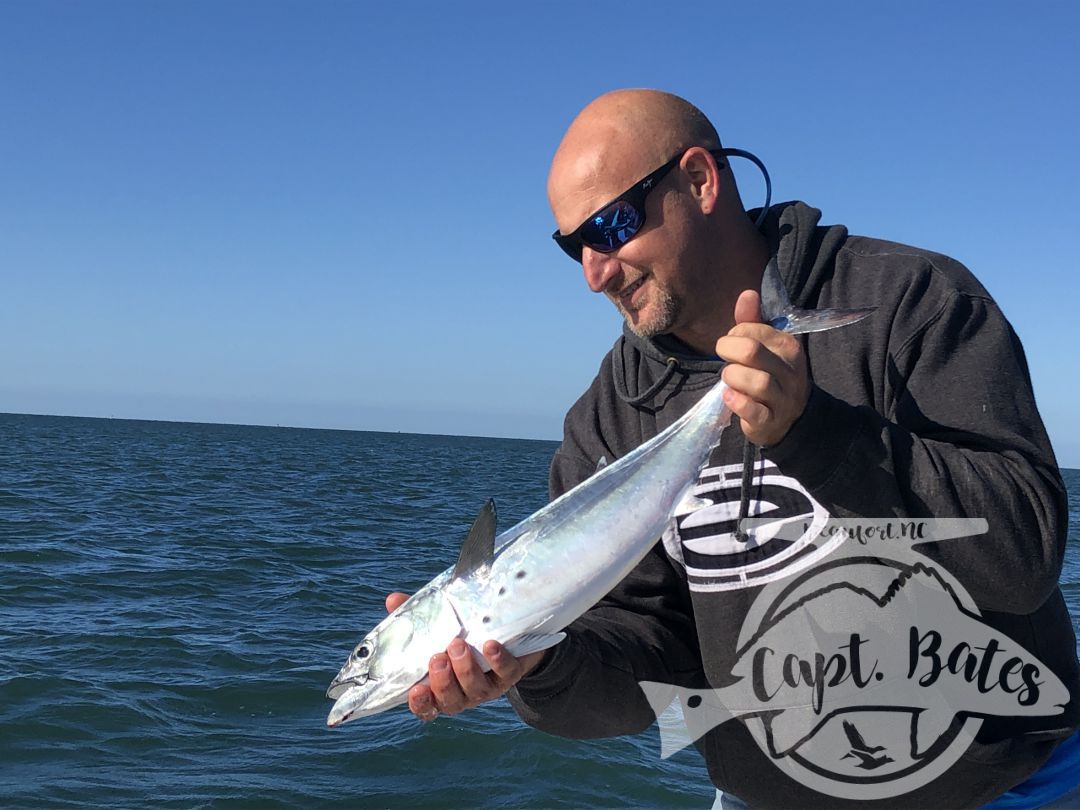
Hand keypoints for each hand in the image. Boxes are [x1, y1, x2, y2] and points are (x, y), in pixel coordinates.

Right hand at [384, 592, 547, 720]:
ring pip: (477, 689)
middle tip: (437, 658)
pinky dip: (498, 661)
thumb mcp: (439, 626)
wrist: (510, 635)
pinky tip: (490, 645)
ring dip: (466, 669)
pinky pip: (506, 672)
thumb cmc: (464, 634)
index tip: (416, 689)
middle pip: (452, 701)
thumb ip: (416, 616)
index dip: (421, 703)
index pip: (427, 706)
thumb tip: (393, 599)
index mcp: (443, 687)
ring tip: (458, 645)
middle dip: (443, 682)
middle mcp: (465, 693)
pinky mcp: (511, 673)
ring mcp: (489, 686)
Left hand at [714, 289, 810, 446]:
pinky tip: (729, 396)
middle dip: (729, 352)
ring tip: (728, 379)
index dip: (734, 335)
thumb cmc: (770, 375)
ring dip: (733, 377)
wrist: (789, 419)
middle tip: (724, 359)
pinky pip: (753, 411)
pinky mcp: (770, 421)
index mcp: (789, 347)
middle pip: (752, 352)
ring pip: (757, 382)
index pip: (754, 331)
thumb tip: (748, 293)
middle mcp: (791, 372)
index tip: (732, 344)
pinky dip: (737, 402)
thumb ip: (752, 321)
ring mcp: (783, 398)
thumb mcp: (764, 347)